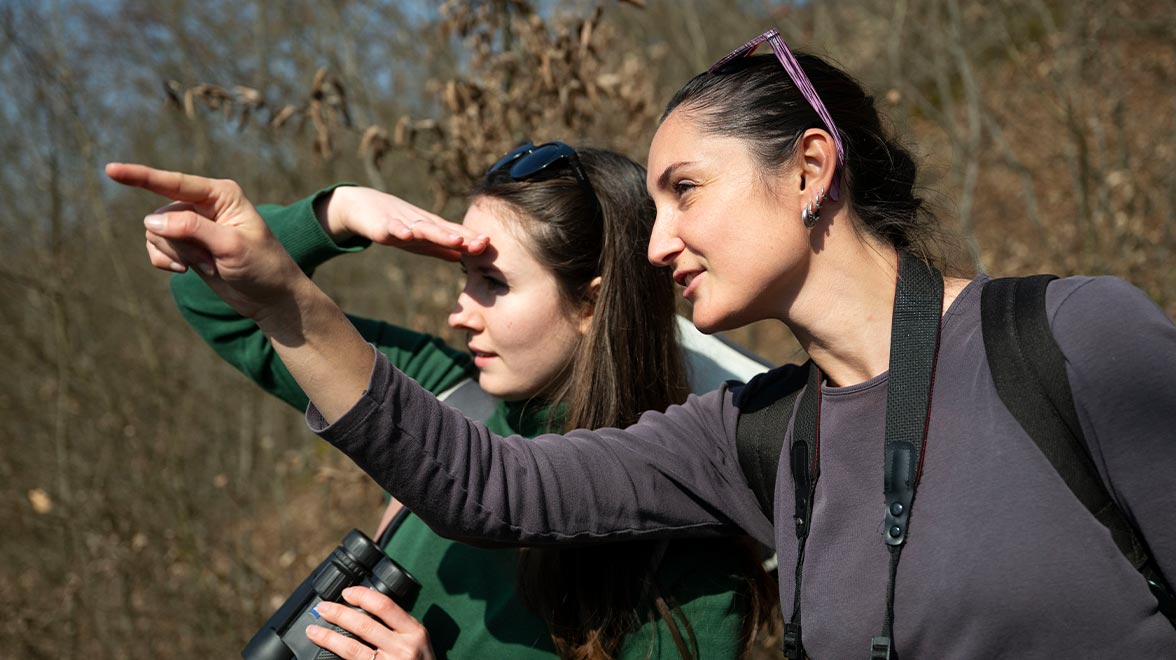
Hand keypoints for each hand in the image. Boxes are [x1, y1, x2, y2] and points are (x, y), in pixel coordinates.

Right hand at [105, 162, 309, 320]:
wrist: (271, 297)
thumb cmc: (262, 267)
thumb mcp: (231, 246)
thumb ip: (191, 230)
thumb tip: (150, 221)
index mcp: (221, 194)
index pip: (174, 183)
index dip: (141, 176)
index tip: (111, 170)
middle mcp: (203, 204)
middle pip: (162, 216)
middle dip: (179, 244)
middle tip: (211, 261)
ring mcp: (192, 224)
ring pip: (155, 233)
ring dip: (176, 254)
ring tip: (208, 266)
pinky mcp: (185, 244)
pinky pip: (155, 247)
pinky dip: (165, 261)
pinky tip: (187, 271)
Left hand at [307, 587, 434, 659]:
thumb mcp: (418, 640)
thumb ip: (399, 626)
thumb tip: (365, 607)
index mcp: (414, 632)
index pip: (385, 606)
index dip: (362, 596)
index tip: (346, 592)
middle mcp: (403, 648)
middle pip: (364, 624)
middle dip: (338, 613)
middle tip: (323, 608)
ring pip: (352, 648)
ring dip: (328, 637)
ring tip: (313, 630)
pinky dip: (336, 656)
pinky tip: (324, 652)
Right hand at [321, 186, 487, 261]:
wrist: (362, 206)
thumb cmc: (395, 222)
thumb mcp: (419, 238)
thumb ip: (439, 247)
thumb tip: (461, 256)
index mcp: (430, 229)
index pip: (454, 234)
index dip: (471, 240)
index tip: (490, 245)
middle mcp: (420, 224)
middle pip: (445, 231)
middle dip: (464, 237)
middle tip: (482, 243)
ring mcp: (402, 224)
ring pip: (423, 230)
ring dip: (440, 234)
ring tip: (456, 239)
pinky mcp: (383, 226)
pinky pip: (392, 229)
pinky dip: (399, 230)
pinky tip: (406, 234)